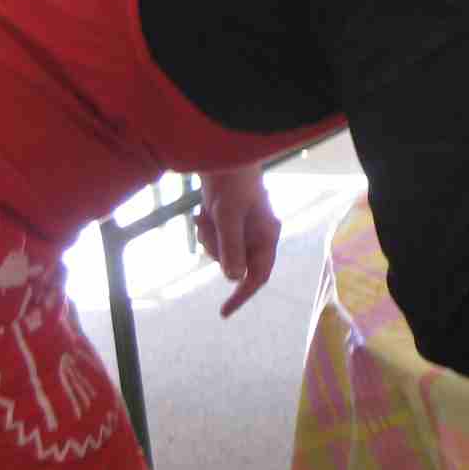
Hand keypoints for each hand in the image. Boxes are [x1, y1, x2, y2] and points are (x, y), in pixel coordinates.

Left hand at [194, 165, 280, 317]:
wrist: (222, 158)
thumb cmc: (231, 185)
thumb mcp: (228, 217)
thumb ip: (231, 248)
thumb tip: (233, 279)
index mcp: (266, 236)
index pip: (258, 276)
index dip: (242, 295)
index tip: (224, 312)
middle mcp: (258, 236)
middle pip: (235, 264)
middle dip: (216, 253)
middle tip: (206, 231)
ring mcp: (243, 230)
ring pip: (221, 253)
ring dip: (208, 240)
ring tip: (204, 218)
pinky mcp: (229, 223)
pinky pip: (215, 240)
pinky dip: (205, 231)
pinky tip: (202, 214)